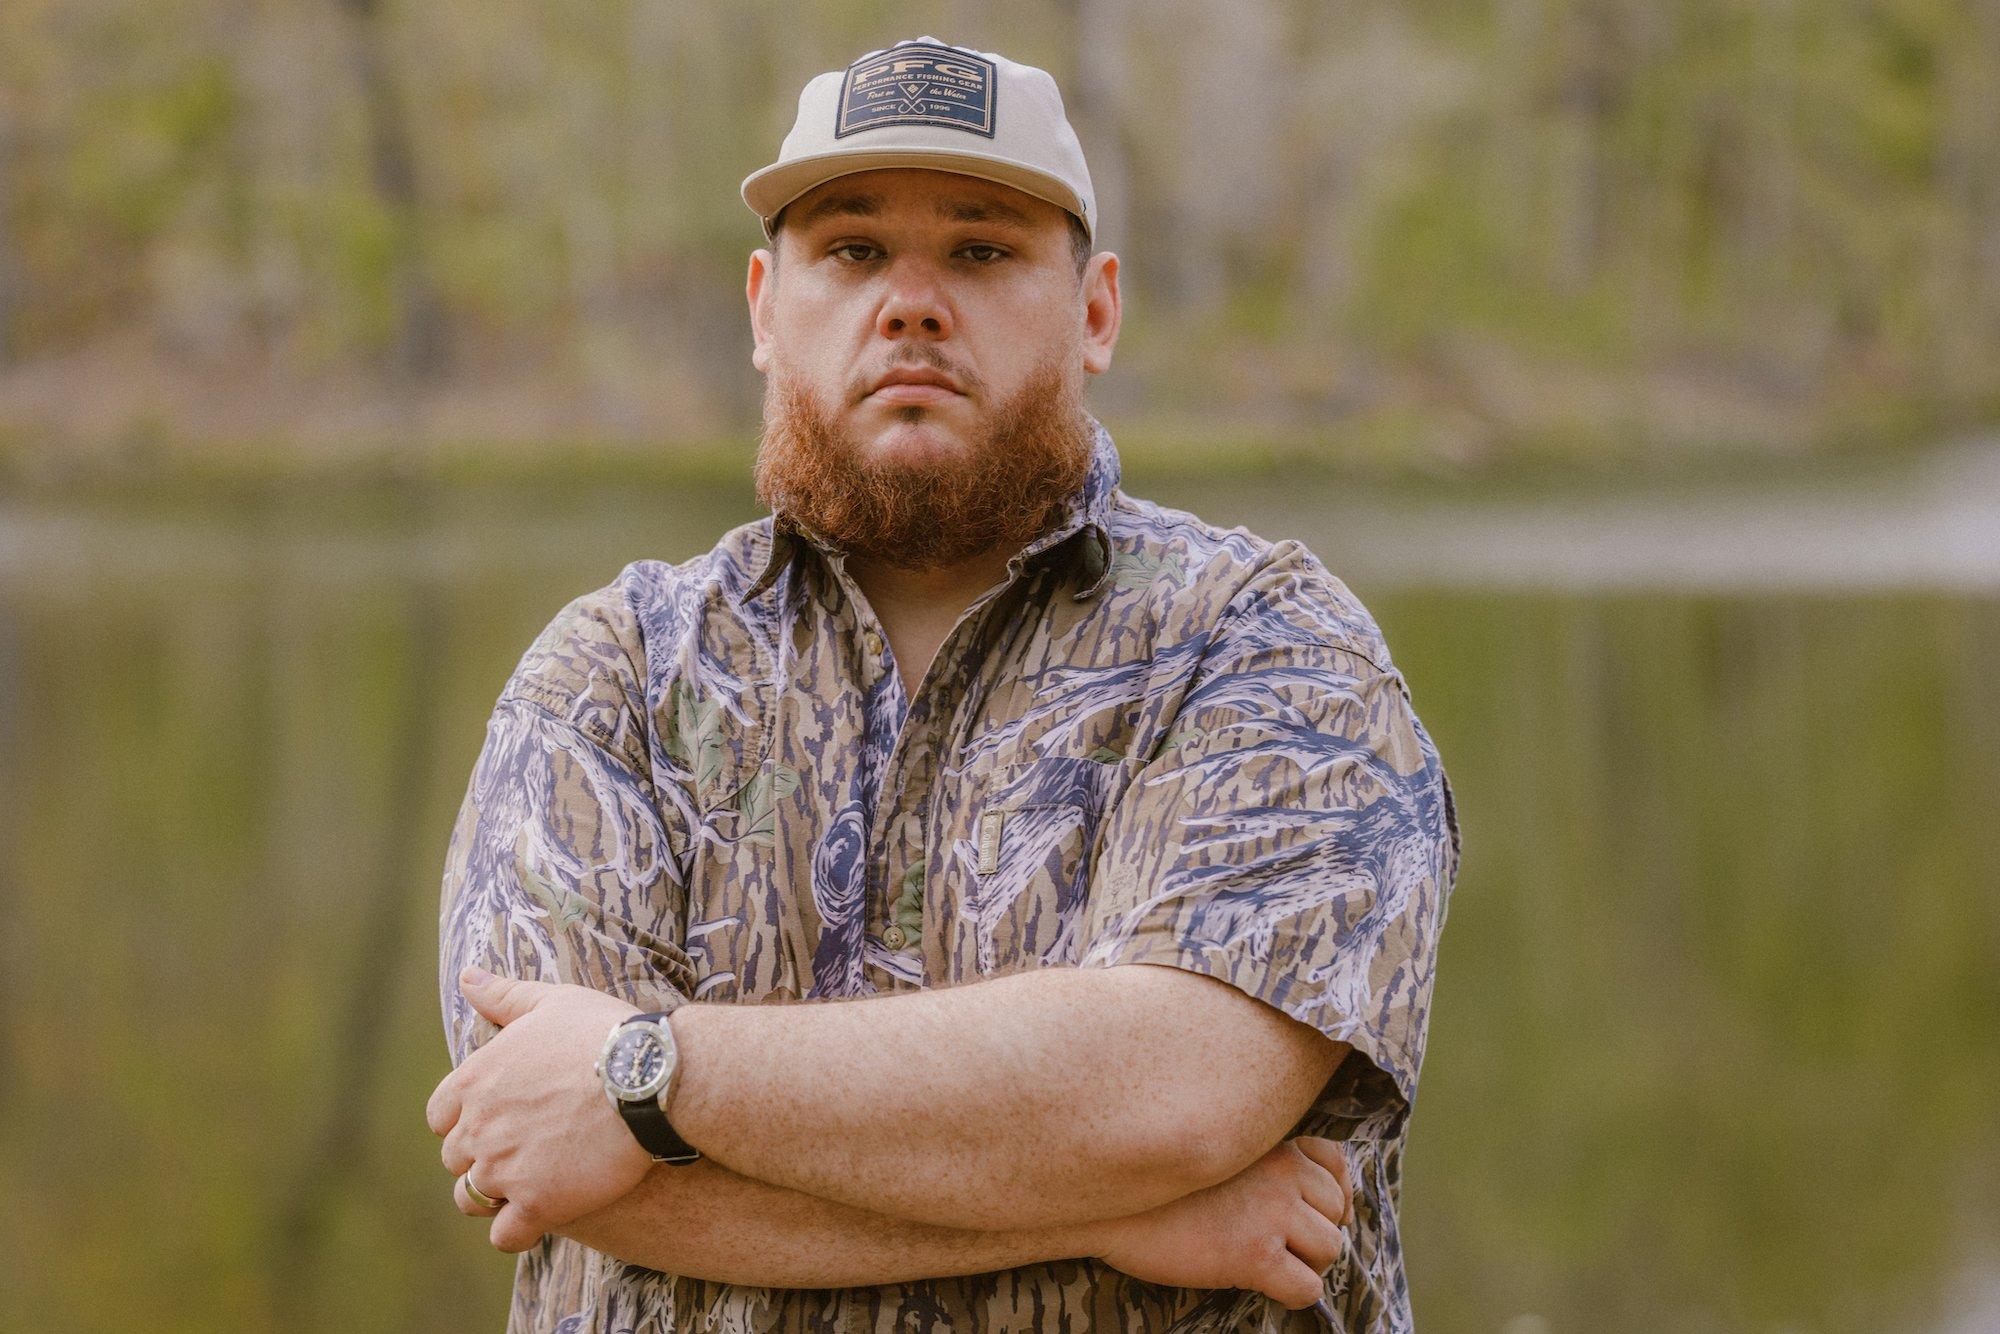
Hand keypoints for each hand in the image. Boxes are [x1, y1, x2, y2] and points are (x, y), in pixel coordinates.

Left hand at [425, 967, 652, 1252]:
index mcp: (474, 1081)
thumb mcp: (551, 1002)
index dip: (468, 1120)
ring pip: (473, 1199)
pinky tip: (542, 1217)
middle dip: (485, 1156)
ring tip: (531, 1186)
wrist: (649, 1077)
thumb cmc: (603, 1034)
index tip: (500, 1119)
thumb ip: (503, 995)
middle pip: (458, 1159)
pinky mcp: (537, 1203)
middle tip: (527, 1150)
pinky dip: (518, 1231)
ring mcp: (504, 1169)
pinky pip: (505, 1235)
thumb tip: (466, 976)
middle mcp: (478, 1128)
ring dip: (495, 1196)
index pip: (442, 1116)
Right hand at [1093, 1136, 1352, 1310]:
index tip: (1308, 1211)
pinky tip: (1260, 1283)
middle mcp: (1281, 1169)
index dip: (1331, 1193)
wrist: (1110, 1205)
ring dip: (1304, 1262)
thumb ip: (1258, 1158)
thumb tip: (1298, 1197)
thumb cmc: (1155, 1181)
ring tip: (1264, 1261)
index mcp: (1271, 1140)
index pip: (1336, 1163)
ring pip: (1329, 1249)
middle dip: (1312, 1231)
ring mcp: (1271, 1211)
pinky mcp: (1256, 1255)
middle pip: (1336, 1211)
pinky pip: (1307, 1287)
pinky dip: (1292, 1294)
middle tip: (1274, 1241)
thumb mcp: (1215, 1149)